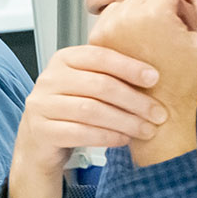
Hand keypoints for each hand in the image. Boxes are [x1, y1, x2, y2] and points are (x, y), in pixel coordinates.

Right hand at [5, 43, 165, 197]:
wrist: (38, 141)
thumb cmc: (69, 110)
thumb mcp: (84, 85)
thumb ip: (108, 76)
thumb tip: (152, 78)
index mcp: (63, 60)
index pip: (98, 56)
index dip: (128, 66)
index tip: (154, 79)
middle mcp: (49, 79)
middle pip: (99, 85)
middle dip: (134, 100)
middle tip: (158, 113)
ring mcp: (42, 105)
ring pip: (92, 111)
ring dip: (125, 121)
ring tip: (146, 129)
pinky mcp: (42, 130)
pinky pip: (81, 133)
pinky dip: (107, 136)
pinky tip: (123, 139)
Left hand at [87, 0, 196, 164]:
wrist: (159, 113)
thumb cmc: (190, 79)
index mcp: (152, 14)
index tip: (190, 14)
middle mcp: (123, 16)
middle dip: (168, 2)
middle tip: (177, 33)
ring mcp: (106, 26)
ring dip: (149, 10)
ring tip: (161, 40)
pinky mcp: (97, 37)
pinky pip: (118, 13)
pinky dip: (132, 21)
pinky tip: (144, 45)